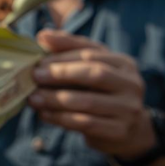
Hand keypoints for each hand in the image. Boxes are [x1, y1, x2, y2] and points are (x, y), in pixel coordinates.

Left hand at [27, 29, 154, 157]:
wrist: (126, 130)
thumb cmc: (99, 91)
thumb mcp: (89, 67)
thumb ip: (68, 48)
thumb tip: (43, 35)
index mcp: (124, 63)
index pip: (91, 54)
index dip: (62, 57)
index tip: (38, 61)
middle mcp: (131, 84)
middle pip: (94, 74)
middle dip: (61, 74)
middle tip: (35, 77)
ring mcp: (128, 109)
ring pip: (88, 102)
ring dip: (55, 99)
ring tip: (33, 98)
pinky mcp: (119, 131)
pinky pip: (86, 123)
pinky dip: (60, 118)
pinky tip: (43, 114)